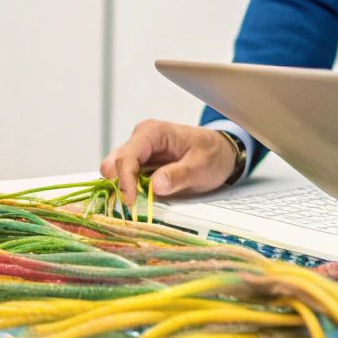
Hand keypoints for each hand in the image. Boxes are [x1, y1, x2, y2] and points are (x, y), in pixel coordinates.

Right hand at [99, 120, 237, 206]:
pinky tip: (139, 201)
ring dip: (121, 189)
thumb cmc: (213, 154)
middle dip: (118, 184)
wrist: (222, 153)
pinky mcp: (141, 165)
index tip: (131, 202)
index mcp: (153, 133)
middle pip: (115, 163)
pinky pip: (125, 178)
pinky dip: (128, 190)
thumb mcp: (201, 166)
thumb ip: (178, 175)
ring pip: (116, 171)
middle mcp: (141, 139)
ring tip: (135, 205)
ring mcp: (139, 152)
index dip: (125, 180)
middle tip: (130, 205)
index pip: (128, 157)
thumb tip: (155, 185)